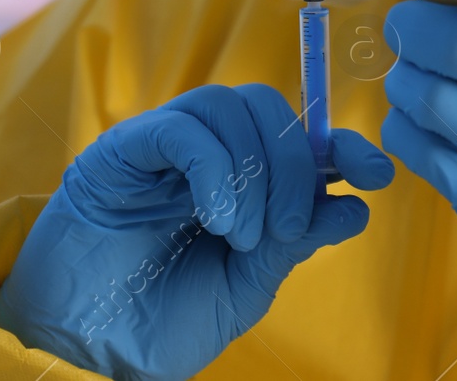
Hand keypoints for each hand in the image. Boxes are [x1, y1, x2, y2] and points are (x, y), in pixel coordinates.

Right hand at [0, 83, 393, 380]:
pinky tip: (217, 217)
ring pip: (230, 107)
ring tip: (243, 235)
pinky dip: (214, 167)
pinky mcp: (123, 150)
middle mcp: (204, 156)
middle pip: (270, 111)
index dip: (341, 146)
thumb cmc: (155, 325)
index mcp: (239, 186)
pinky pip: (180, 128)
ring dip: (255, 170)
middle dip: (297, 165)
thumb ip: (292, 245)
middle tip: (287, 228)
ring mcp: (163, 148)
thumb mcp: (243, 289)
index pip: (298, 140)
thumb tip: (355, 206)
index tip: (376, 173)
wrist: (79, 349)